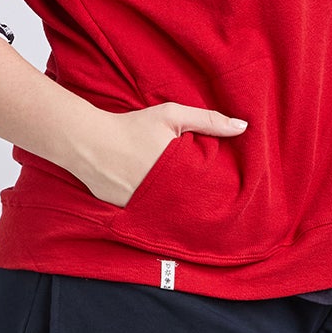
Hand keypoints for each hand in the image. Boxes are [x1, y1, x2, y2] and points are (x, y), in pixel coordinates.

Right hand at [77, 101, 248, 206]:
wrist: (87, 142)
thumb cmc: (131, 126)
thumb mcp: (171, 115)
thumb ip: (208, 120)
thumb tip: (243, 127)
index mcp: (180, 173)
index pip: (209, 190)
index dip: (217, 190)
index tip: (225, 190)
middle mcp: (164, 195)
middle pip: (192, 205)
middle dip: (199, 203)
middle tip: (208, 201)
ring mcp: (144, 207)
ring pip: (170, 213)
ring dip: (178, 210)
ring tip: (185, 204)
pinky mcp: (128, 214)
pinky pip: (149, 217)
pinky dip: (155, 213)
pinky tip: (161, 208)